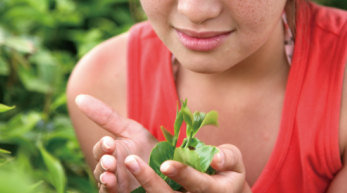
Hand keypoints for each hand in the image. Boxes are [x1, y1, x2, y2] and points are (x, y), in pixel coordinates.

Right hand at [75, 94, 157, 192]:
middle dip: (104, 164)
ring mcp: (118, 186)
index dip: (103, 147)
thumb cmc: (148, 147)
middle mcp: (111, 171)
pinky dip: (113, 191)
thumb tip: (79, 97)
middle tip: (110, 160)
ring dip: (107, 180)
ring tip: (111, 175)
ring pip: (106, 185)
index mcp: (110, 153)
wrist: (171, 168)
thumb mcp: (130, 130)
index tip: (109, 142)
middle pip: (100, 169)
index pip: (101, 150)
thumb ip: (106, 117)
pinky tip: (116, 186)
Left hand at [125, 144, 251, 192]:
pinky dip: (124, 191)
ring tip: (115, 169)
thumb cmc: (228, 174)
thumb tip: (215, 158)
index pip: (198, 185)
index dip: (183, 174)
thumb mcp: (235, 163)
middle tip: (130, 160)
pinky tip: (111, 180)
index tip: (165, 164)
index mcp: (213, 192)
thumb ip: (228, 157)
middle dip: (149, 181)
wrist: (224, 192)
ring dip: (135, 188)